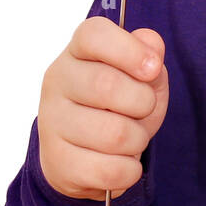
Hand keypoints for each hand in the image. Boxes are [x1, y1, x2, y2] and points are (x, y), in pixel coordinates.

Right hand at [37, 15, 169, 201]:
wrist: (85, 153)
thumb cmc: (120, 104)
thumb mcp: (142, 76)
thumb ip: (150, 56)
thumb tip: (151, 44)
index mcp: (78, 51)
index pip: (94, 35)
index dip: (129, 50)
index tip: (153, 68)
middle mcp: (57, 81)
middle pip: (107, 86)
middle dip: (143, 102)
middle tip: (144, 109)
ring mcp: (51, 122)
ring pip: (114, 134)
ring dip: (138, 139)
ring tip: (131, 137)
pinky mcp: (57, 162)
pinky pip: (110, 171)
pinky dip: (129, 170)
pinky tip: (121, 162)